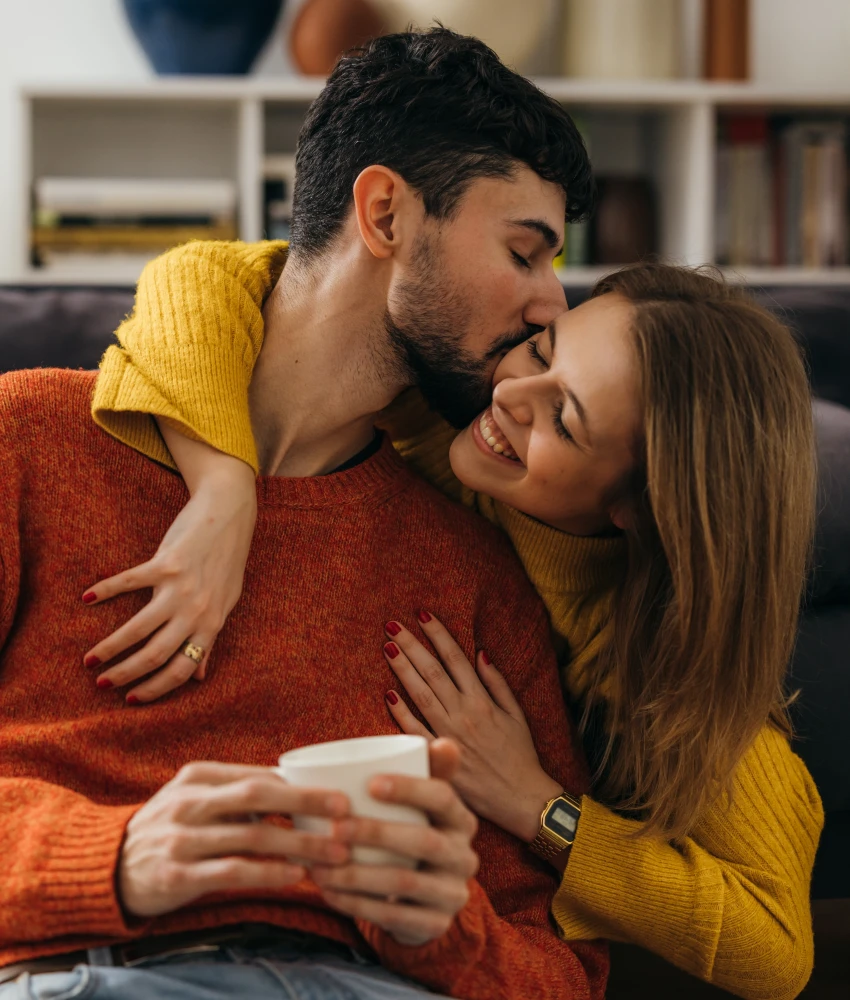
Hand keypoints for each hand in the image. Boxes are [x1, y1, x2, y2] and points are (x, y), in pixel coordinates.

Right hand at [81, 444, 256, 702]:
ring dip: (110, 648)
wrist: (230, 514)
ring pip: (139, 629)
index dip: (156, 689)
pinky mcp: (165, 562)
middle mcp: (196, 610)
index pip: (182, 669)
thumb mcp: (227, 602)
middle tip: (102, 684)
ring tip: (90, 659)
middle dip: (126, 675)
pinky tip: (87, 598)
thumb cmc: (227, 560)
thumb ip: (211, 638)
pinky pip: (129, 582)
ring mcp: (180, 587)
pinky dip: (105, 591)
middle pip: (156, 655)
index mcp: (211, 623)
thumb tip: (200, 675)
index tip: (132, 699)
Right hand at [119, 762, 351, 917]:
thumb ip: (238, 791)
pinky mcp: (177, 875)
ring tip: (334, 852)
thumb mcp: (197, 798)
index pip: (259, 775)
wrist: (108, 867)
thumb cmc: (169, 828)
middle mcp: (190, 803)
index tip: (340, 794)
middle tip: (345, 812)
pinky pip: (232, 871)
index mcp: (199, 776)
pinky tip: (295, 875)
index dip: (302, 785)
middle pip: (258, 796)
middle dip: (307, 802)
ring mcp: (182, 839)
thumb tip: (296, 784)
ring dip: (299, 843)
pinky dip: (268, 872)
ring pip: (252, 836)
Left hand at [313, 739, 478, 946]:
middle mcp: (465, 856)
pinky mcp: (435, 923)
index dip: (409, 788)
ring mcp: (453, 893)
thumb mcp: (421, 805)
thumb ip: (425, 771)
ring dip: (358, 874)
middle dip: (376, 832)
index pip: (443, 797)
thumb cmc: (413, 832)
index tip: (369, 783)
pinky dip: (358, 905)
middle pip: (424, 841)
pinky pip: (395, 917)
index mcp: (461, 819)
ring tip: (320, 866)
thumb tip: (442, 743)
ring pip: (405, 882)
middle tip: (335, 828)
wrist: (425, 897)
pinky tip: (330, 893)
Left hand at [381, 613, 562, 842]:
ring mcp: (448, 734)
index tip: (422, 615)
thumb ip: (497, 683)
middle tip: (393, 625)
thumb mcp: (516, 714)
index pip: (455, 658)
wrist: (521, 797)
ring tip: (388, 647)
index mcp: (482, 700)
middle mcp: (463, 713)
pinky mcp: (439, 756)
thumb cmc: (520, 755)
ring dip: (403, 669)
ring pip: (421, 695)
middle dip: (412, 645)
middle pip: (432, 671)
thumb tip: (480, 652)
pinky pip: (415, 731)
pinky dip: (401, 713)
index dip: (438, 634)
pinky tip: (388, 694)